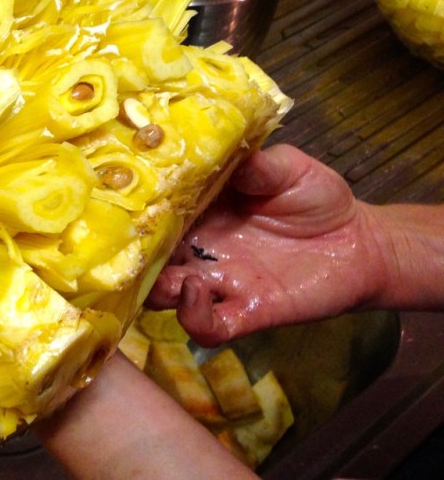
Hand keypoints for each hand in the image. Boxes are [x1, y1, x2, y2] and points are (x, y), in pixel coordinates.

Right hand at [146, 144, 387, 346]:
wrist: (360, 242)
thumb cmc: (316, 198)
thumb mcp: (288, 168)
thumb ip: (258, 165)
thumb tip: (224, 154)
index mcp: (199, 210)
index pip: (155, 210)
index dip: (136, 207)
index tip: (122, 197)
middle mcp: (199, 248)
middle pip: (149, 257)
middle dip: (132, 255)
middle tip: (124, 246)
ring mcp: (219, 283)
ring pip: (166, 295)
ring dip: (155, 289)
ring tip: (165, 274)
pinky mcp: (246, 312)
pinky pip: (208, 326)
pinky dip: (193, 317)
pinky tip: (196, 294)